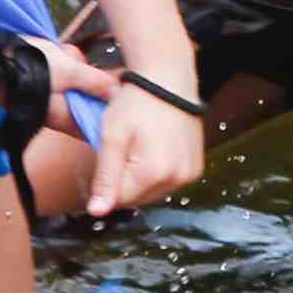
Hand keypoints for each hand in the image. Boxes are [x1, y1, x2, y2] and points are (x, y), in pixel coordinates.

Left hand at [84, 65, 205, 218]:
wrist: (169, 79)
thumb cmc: (137, 102)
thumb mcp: (112, 137)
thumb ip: (105, 177)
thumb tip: (97, 212)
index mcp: (152, 173)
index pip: (118, 200)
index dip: (106, 180)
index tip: (109, 155)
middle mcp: (175, 179)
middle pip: (137, 199)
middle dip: (124, 180)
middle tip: (124, 148)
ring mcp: (188, 175)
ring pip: (152, 193)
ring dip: (140, 178)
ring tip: (139, 146)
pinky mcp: (195, 169)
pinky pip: (168, 183)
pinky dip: (158, 173)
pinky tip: (154, 149)